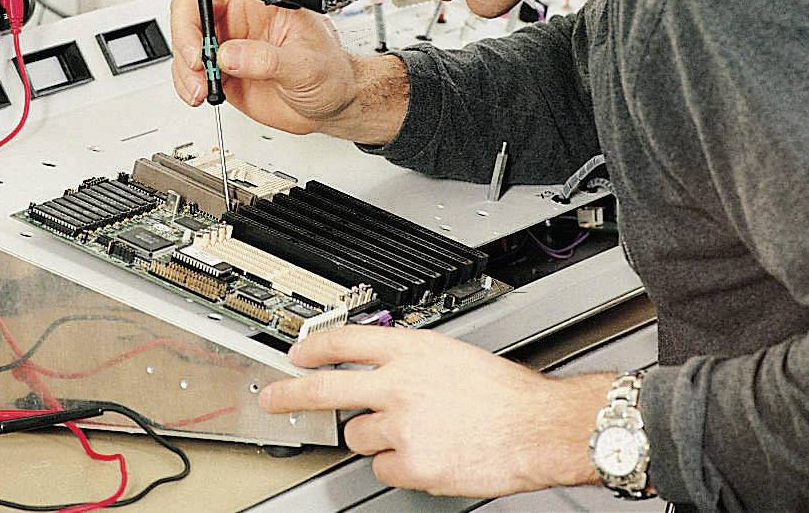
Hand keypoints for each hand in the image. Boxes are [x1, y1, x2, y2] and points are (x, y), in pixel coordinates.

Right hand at [170, 0, 359, 134]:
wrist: (328, 106)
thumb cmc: (328, 73)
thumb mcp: (306, 65)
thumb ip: (267, 59)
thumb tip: (228, 55)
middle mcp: (243, 13)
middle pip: (194, 3)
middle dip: (187, 32)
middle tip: (198, 59)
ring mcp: (229, 41)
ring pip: (187, 38)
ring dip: (186, 65)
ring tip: (204, 85)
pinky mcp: (220, 67)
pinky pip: (188, 68)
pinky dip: (187, 82)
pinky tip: (201, 92)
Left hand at [259, 326, 608, 497]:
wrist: (535, 426)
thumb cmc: (501, 391)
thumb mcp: (448, 352)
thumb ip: (408, 358)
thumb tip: (378, 366)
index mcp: (410, 349)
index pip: (345, 341)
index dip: (313, 346)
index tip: (297, 353)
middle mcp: (399, 383)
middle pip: (326, 386)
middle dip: (291, 392)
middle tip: (272, 396)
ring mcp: (403, 425)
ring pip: (357, 434)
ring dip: (373, 435)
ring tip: (410, 431)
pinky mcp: (412, 464)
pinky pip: (382, 467)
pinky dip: (398, 465)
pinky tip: (424, 454)